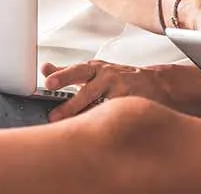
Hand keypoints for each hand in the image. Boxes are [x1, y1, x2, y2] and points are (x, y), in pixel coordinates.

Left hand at [41, 61, 170, 121]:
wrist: (155, 83)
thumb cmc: (118, 78)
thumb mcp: (95, 71)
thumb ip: (69, 72)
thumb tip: (45, 68)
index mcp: (95, 69)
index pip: (76, 71)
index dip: (62, 76)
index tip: (49, 82)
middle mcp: (107, 77)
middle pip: (87, 89)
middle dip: (71, 104)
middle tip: (54, 116)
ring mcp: (120, 90)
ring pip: (99, 106)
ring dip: (83, 118)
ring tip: (71, 129)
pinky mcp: (131, 103)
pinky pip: (114, 115)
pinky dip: (103, 123)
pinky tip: (94, 132)